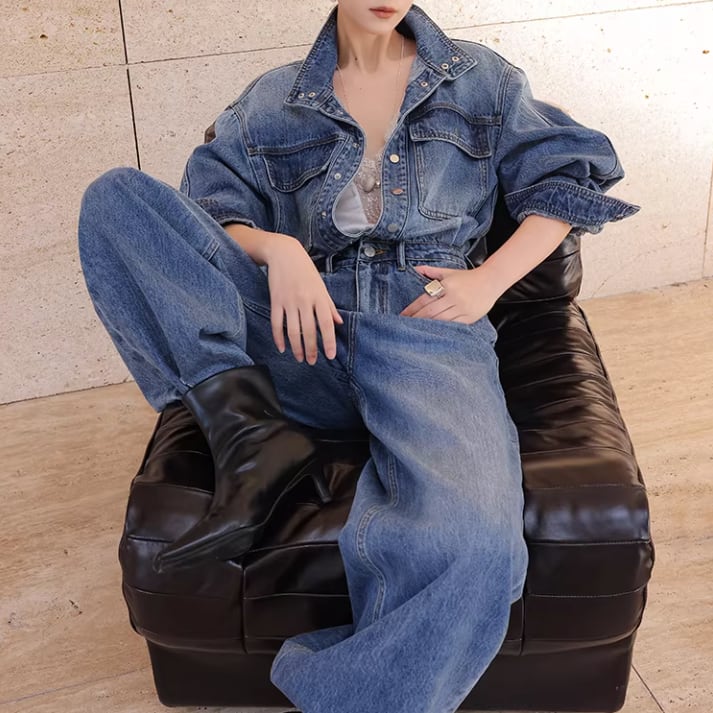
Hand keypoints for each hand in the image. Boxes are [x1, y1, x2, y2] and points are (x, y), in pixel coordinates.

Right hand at [262, 234, 342, 364]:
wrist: (284, 253)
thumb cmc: (306, 270)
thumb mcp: (321, 286)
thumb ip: (329, 306)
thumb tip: (339, 323)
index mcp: (319, 297)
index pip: (326, 324)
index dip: (329, 341)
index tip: (330, 356)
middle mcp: (305, 300)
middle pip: (309, 330)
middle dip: (311, 349)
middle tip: (312, 362)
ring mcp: (289, 301)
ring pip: (293, 330)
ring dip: (296, 347)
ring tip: (299, 358)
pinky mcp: (275, 300)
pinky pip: (276, 323)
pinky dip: (278, 337)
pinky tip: (282, 348)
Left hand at [400, 264, 499, 323]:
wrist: (491, 281)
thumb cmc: (467, 277)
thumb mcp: (448, 272)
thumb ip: (430, 271)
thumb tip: (414, 268)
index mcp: (447, 286)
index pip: (425, 299)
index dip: (412, 308)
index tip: (402, 315)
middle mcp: (454, 297)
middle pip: (431, 311)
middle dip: (416, 319)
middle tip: (405, 325)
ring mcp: (462, 308)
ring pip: (441, 320)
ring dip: (427, 325)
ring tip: (416, 330)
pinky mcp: (470, 317)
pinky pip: (453, 325)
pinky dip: (443, 329)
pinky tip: (434, 332)